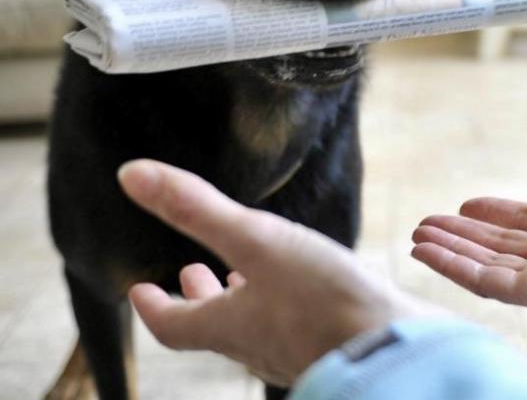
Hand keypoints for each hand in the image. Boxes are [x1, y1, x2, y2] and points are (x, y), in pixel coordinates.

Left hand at [119, 160, 432, 385]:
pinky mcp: (332, 345)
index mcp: (230, 324)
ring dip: (243, 299)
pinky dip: (284, 304)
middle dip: (198, 298)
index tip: (138, 290)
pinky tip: (307, 286)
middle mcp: (257, 345)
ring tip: (247, 275)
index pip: (173, 325)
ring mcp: (296, 350)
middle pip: (214, 327)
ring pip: (255, 326)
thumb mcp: (257, 240)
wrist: (394, 348)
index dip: (152, 306)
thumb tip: (131, 176)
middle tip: (188, 273)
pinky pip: (294, 326)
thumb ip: (198, 209)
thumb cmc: (325, 299)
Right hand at [411, 59, 526, 375]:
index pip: (523, 222)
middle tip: (425, 224)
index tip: (466, 203)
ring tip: (416, 238)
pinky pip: (487, 283)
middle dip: (459, 234)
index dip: (493, 214)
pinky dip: (454, 268)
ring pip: (484, 263)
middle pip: (495, 244)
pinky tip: (428, 254)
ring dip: (449, 250)